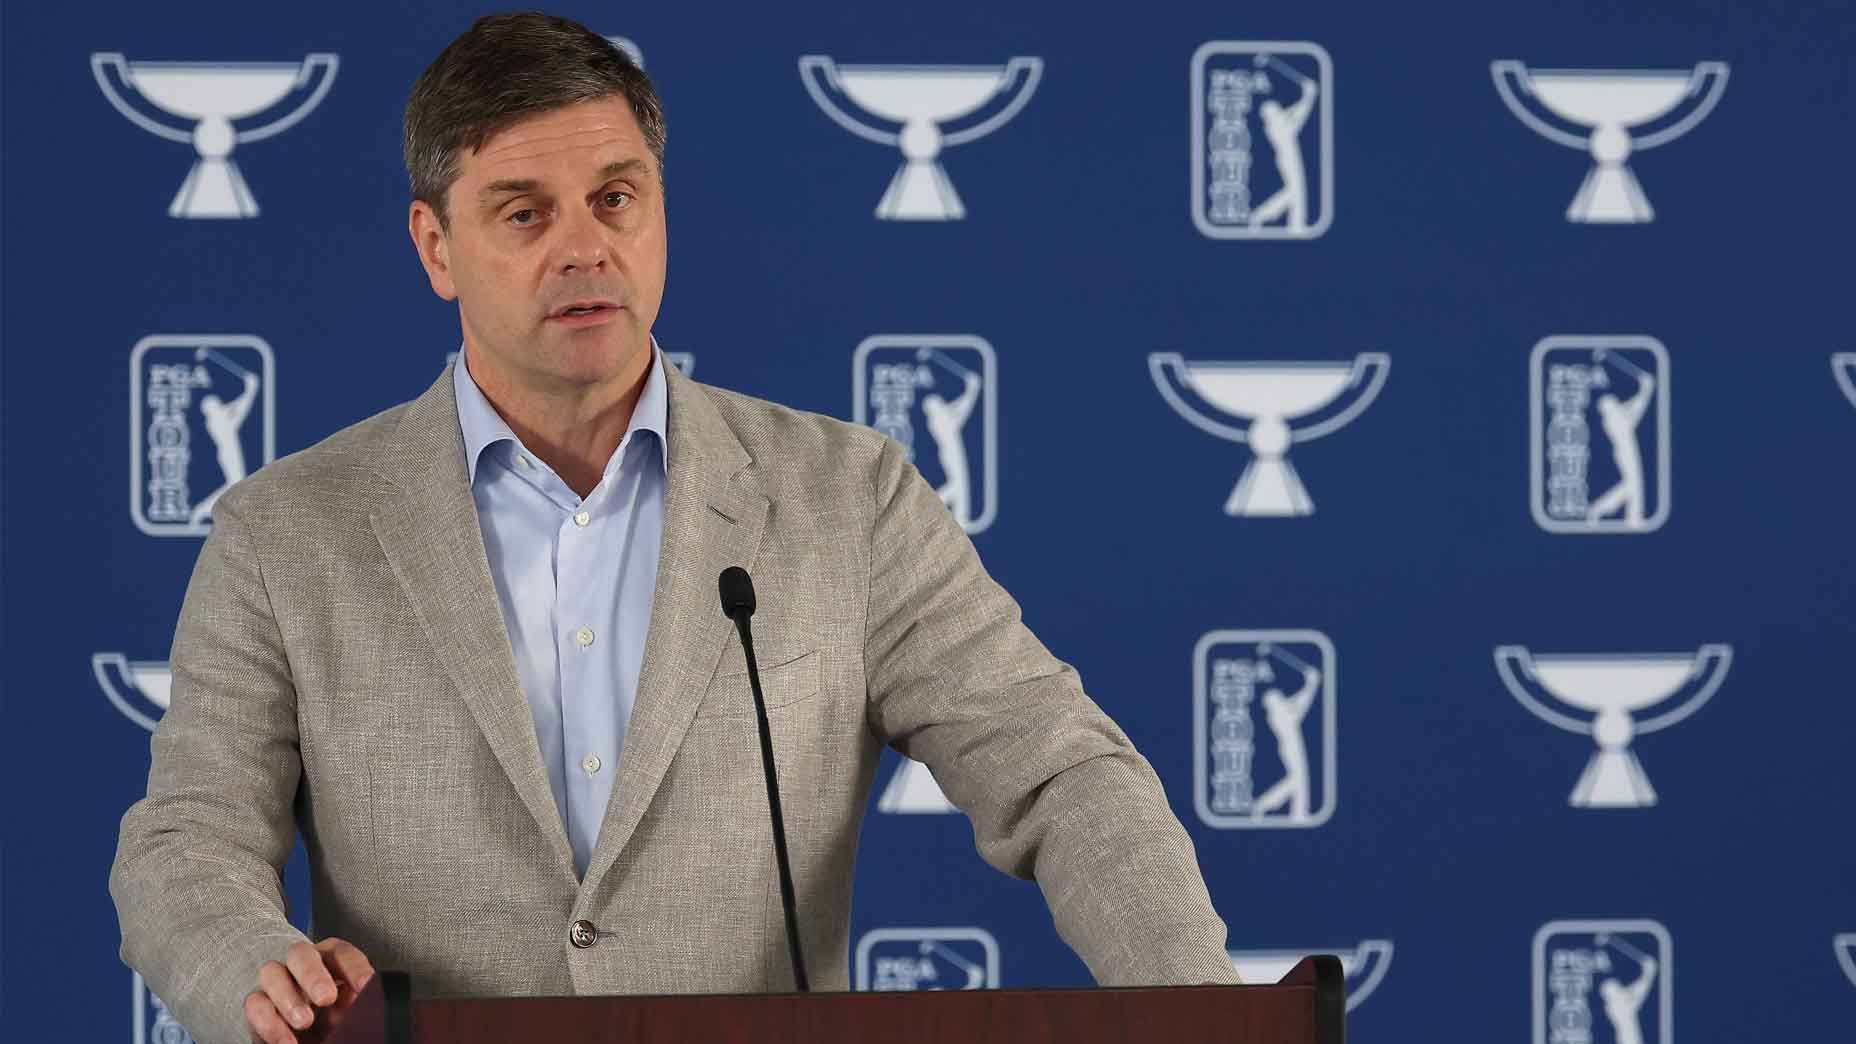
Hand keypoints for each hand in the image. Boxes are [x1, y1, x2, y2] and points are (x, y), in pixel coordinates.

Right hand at [245, 938, 373, 1043]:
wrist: (303, 1039)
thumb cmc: (332, 1021)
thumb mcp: (349, 1013)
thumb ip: (356, 1007)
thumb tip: (366, 1006)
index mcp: (331, 961)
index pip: (342, 954)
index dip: (354, 967)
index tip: (365, 984)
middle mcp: (302, 965)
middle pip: (301, 954)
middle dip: (313, 975)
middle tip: (326, 998)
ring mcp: (276, 981)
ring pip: (271, 972)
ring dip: (288, 998)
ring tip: (304, 1022)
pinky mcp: (257, 1004)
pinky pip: (255, 1004)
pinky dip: (270, 1023)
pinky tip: (286, 1041)